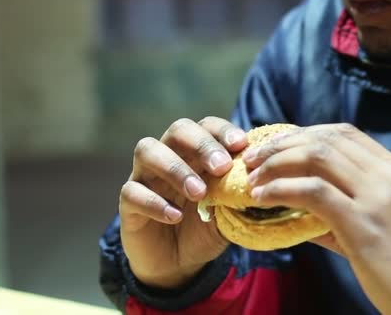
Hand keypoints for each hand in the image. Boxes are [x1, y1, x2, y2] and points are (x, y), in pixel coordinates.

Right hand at [119, 117, 247, 288]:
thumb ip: (239, 194)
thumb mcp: (228, 212)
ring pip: (147, 150)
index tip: (241, 145)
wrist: (178, 264)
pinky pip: (131, 192)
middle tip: (221, 167)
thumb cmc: (205, 228)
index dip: (222, 130)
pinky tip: (175, 216)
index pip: (207, 126)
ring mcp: (145, 177)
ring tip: (198, 193)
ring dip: (175, 168)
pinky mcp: (128, 203)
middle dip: (201, 144)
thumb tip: (262, 179)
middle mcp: (169, 156)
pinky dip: (154, 202)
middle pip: (178, 130)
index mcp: (196, 153)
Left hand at [243, 124, 390, 314]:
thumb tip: (301, 209)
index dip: (305, 134)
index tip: (278, 146)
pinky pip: (313, 192)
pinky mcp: (363, 224)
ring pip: (316, 158)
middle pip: (326, 139)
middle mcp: (388, 175)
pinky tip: (262, 197)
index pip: (344, 133)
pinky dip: (281, 189)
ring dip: (276, 164)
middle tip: (254, 158)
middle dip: (282, 144)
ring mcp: (377, 197)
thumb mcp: (387, 222)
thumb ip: (348, 207)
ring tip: (253, 178)